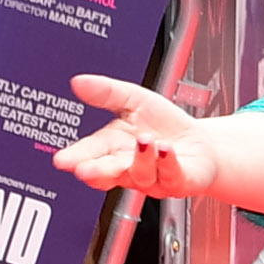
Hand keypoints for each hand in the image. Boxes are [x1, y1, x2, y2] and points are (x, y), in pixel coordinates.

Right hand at [57, 75, 216, 198]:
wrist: (200, 144)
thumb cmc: (165, 126)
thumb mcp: (134, 100)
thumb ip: (107, 93)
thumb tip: (79, 82)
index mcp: (113, 148)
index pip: (90, 154)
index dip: (75, 158)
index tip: (63, 160)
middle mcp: (129, 166)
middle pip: (109, 173)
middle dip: (96, 172)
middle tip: (85, 169)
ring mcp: (153, 177)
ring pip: (141, 174)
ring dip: (141, 159)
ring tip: (143, 140)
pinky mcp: (177, 181)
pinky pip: (171, 175)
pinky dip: (168, 162)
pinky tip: (166, 149)